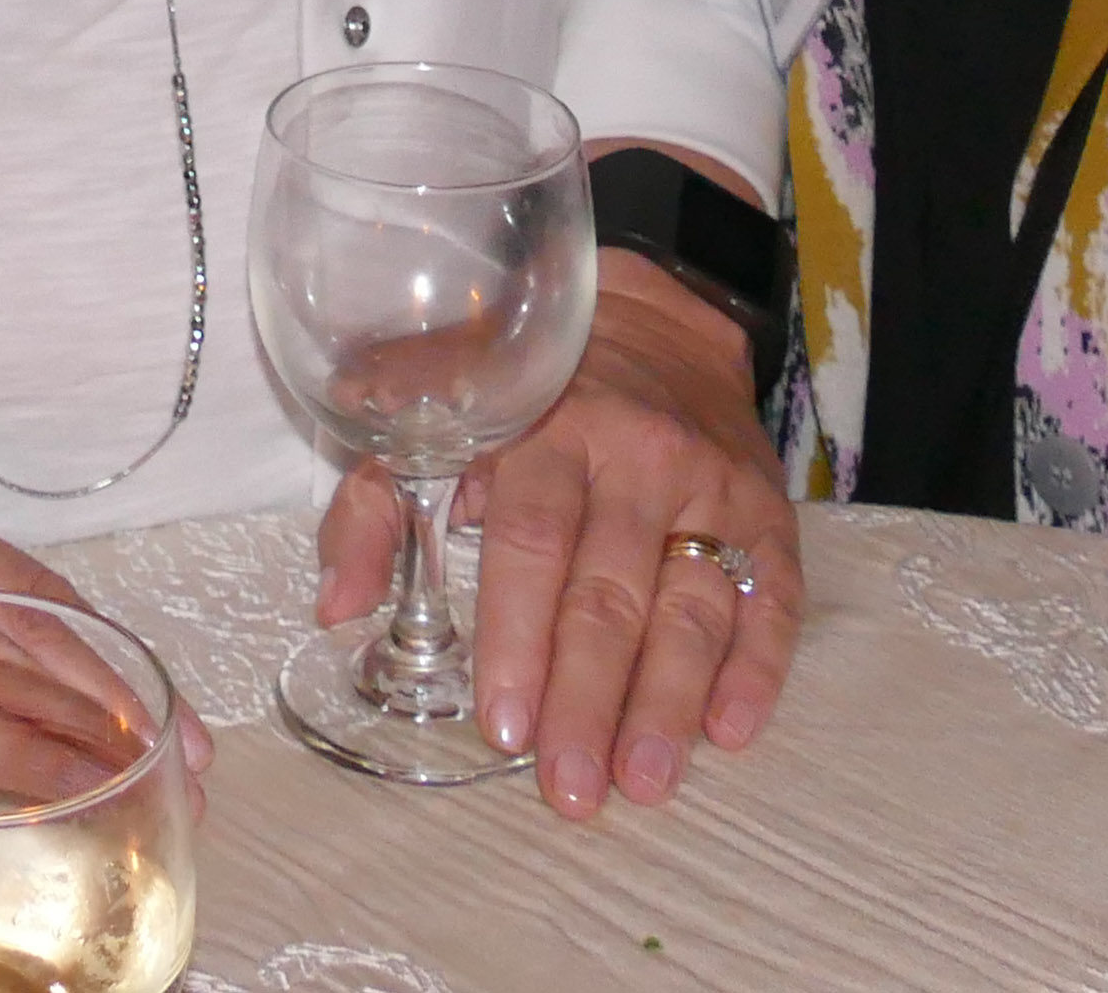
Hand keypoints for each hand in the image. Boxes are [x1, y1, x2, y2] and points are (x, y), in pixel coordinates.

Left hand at [316, 258, 800, 817]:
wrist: (652, 321)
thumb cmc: (521, 389)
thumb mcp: (432, 421)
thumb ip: (375, 505)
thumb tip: (336, 605)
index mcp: (545, 427)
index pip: (530, 541)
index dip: (515, 635)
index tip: (502, 722)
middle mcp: (637, 455)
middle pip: (610, 590)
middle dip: (587, 696)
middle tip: (570, 786)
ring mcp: (711, 485)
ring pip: (692, 604)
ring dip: (669, 701)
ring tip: (643, 779)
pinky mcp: (767, 512)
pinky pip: (770, 595)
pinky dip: (756, 666)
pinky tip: (730, 730)